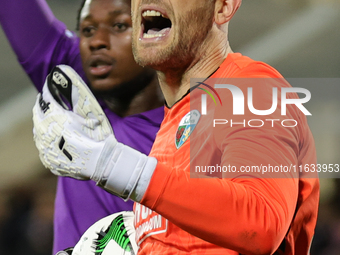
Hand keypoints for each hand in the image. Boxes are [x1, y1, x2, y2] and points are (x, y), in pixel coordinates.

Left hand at [32, 65, 156, 200]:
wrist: (103, 163)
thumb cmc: (99, 134)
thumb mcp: (90, 110)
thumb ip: (76, 89)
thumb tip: (62, 70)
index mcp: (54, 118)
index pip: (46, 99)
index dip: (49, 90)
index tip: (50, 85)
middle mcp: (45, 133)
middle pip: (39, 114)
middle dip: (43, 106)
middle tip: (48, 100)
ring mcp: (45, 149)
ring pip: (39, 131)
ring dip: (44, 122)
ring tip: (52, 118)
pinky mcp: (49, 161)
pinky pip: (43, 147)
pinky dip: (47, 140)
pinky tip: (55, 138)